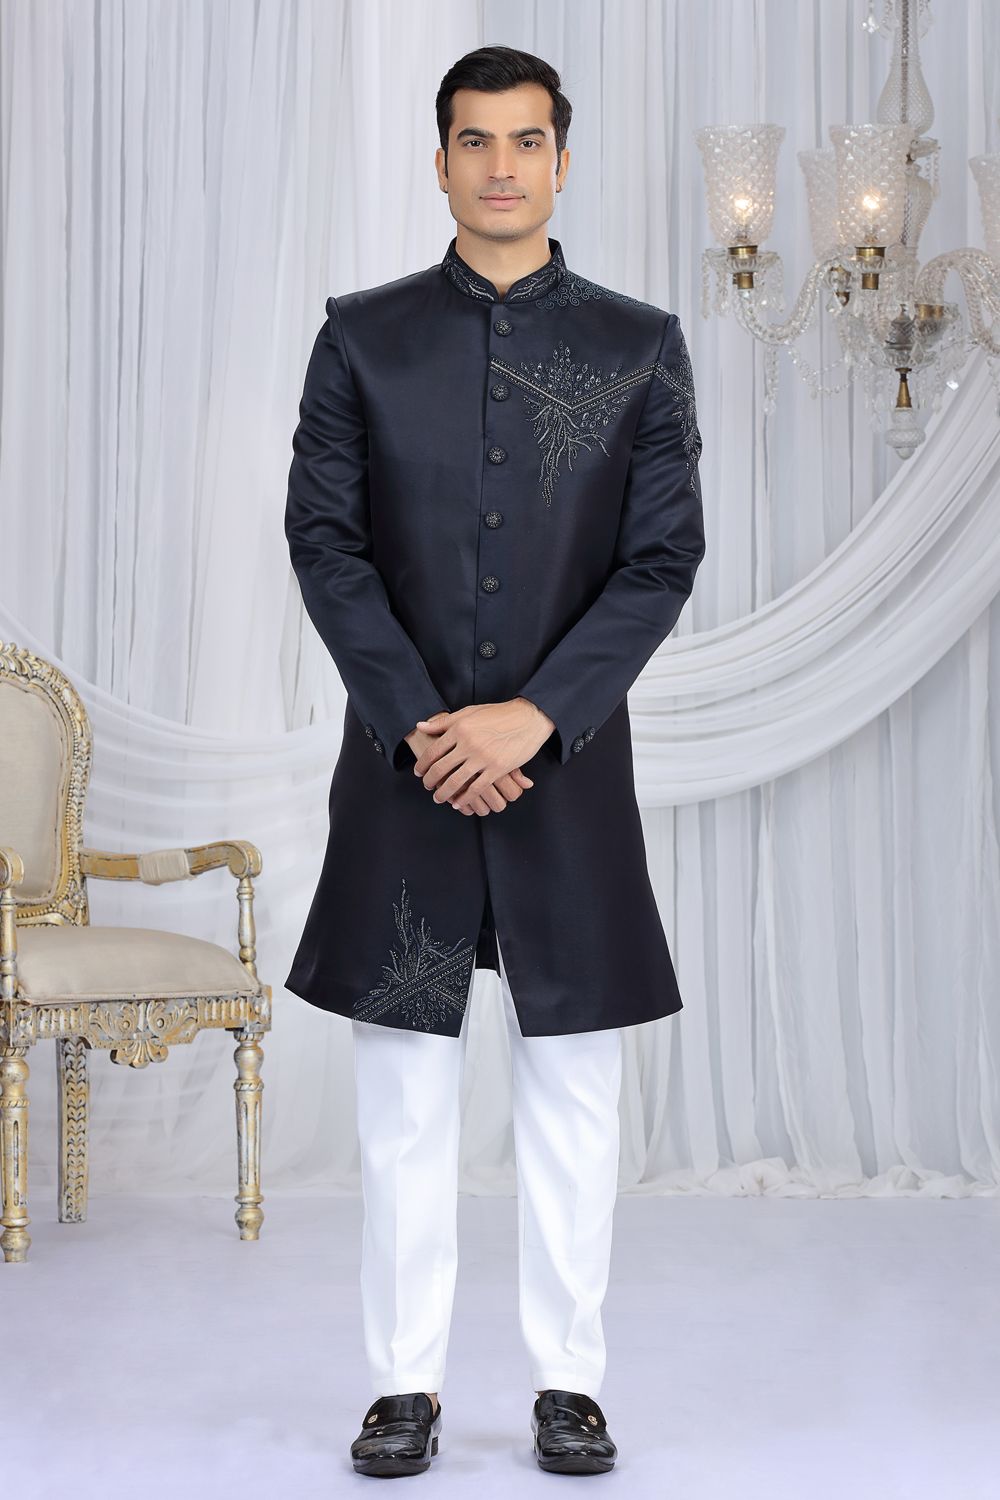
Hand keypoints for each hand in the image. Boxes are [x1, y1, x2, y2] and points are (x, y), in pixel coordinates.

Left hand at [407, 698, 554, 815]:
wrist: (527, 718)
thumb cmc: (498, 714)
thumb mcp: (468, 712)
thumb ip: (443, 722)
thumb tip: (420, 726)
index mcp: (459, 729)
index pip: (433, 751)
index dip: (422, 764)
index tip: (418, 772)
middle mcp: (468, 743)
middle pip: (441, 768)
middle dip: (430, 781)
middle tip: (426, 786)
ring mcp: (483, 757)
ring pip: (455, 782)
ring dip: (443, 793)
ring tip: (438, 798)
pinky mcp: (497, 769)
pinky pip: (476, 789)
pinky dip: (464, 798)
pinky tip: (458, 803)